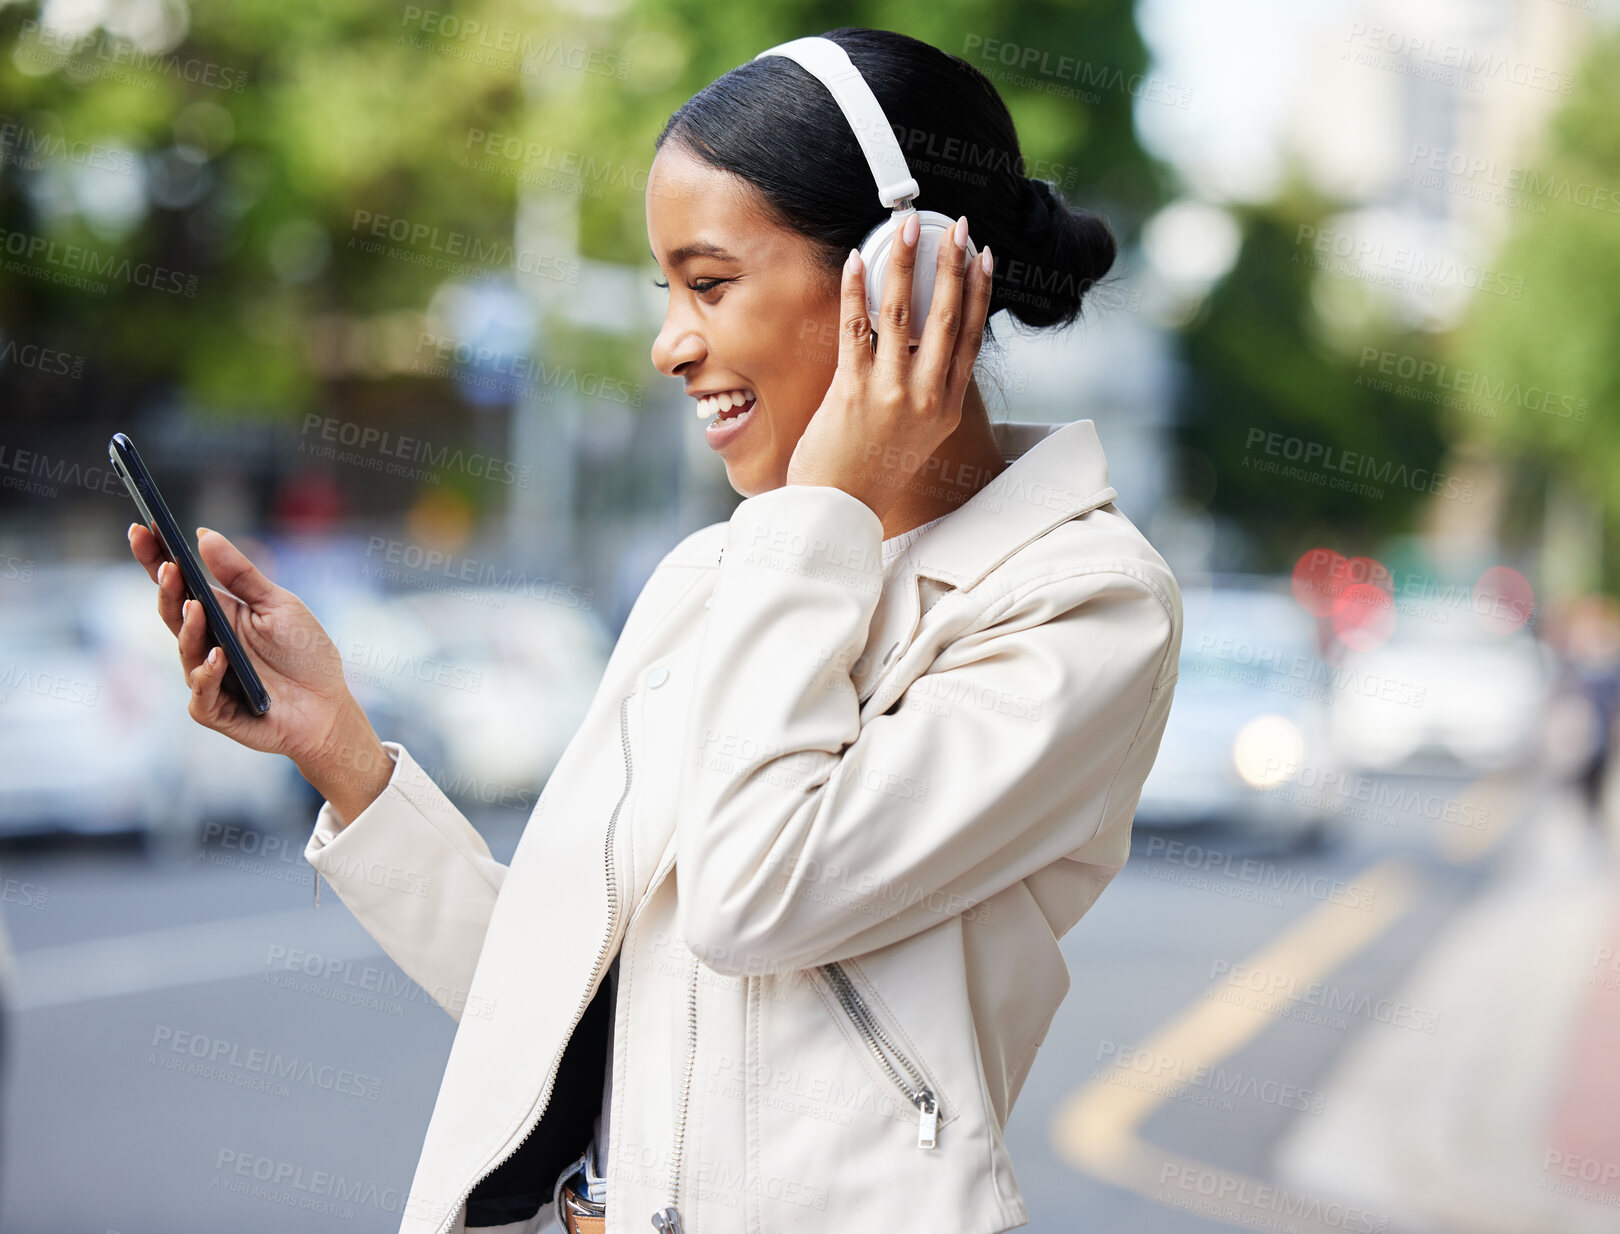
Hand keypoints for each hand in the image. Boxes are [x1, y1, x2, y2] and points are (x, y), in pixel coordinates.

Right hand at [128, 523, 391, 821]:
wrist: (328, 705)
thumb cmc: (304, 652)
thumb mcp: (278, 605)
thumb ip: (242, 575)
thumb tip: (204, 535)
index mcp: (217, 613)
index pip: (177, 581)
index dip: (155, 556)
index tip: (142, 527)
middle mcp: (203, 643)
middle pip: (172, 611)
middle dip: (165, 587)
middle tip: (166, 565)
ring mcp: (205, 676)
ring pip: (185, 650)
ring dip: (189, 628)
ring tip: (196, 606)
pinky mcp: (213, 709)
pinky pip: (203, 691)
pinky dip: (209, 673)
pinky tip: (219, 656)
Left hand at [785, 212, 993, 522]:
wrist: (838, 510)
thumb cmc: (871, 473)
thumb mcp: (916, 436)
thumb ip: (925, 393)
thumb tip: (919, 347)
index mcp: (945, 407)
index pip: (972, 338)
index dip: (980, 293)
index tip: (984, 258)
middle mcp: (925, 397)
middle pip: (948, 317)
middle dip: (953, 265)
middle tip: (956, 227)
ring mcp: (890, 392)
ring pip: (903, 313)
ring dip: (905, 263)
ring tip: (905, 227)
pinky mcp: (852, 390)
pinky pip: (856, 328)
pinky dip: (855, 290)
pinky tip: (855, 261)